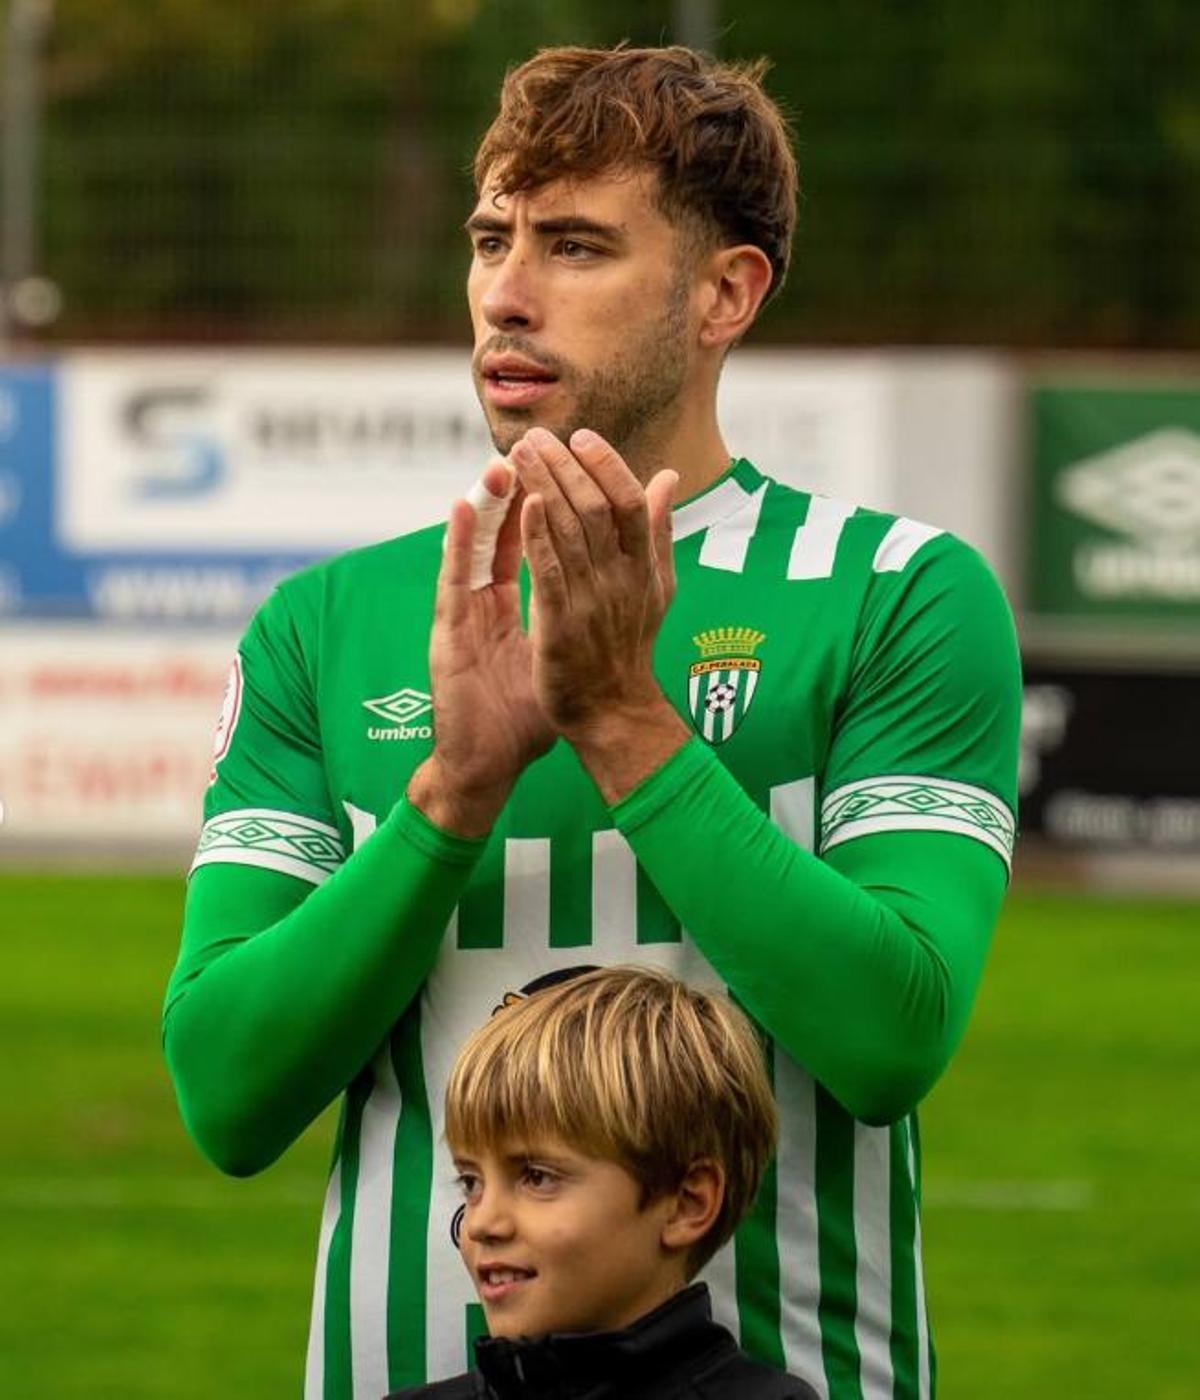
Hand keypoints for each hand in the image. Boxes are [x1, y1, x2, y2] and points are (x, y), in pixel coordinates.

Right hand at [407, 459, 553, 835]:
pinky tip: (459, 508)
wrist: (489, 765)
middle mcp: (484, 604)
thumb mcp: (561, 657)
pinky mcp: (447, 634)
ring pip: (473, 547)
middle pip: (500, 536)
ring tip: (498, 461)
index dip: (543, 505)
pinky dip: (456, 543)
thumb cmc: (524, 717)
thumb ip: (583, 615)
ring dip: (484, 504)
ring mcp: (463, 616)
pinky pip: (453, 580)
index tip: (564, 469)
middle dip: (516, 491)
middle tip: (530, 448)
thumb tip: (618, 591)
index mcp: (510, 607)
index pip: (528, 544)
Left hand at [512, 428, 689, 801]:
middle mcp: (621, 581)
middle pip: (595, 509)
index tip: (582, 436)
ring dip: (542, 488)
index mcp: (643, 568)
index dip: (607, 465)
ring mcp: (592, 604)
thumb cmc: (629, 648)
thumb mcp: (656, 586)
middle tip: (535, 437)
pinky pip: (549, 575)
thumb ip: (658, 532)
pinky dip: (537, 538)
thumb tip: (668, 478)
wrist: (614, 713)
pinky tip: (521, 506)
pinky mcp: (561, 628)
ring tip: (517, 454)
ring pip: (568, 533)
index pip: (630, 503)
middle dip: (564, 467)